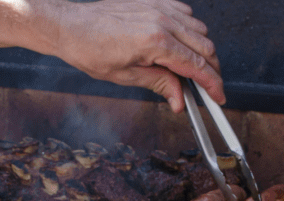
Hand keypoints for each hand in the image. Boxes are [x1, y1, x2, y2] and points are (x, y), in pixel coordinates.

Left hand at [55, 0, 223, 111]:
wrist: (73, 27)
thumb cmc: (91, 51)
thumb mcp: (124, 76)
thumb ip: (158, 84)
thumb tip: (179, 100)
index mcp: (156, 42)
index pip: (196, 66)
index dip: (211, 84)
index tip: (218, 97)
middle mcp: (164, 20)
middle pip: (205, 47)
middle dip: (211, 70)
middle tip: (208, 89)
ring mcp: (162, 7)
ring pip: (199, 31)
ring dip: (202, 52)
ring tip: (192, 72)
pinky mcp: (158, 1)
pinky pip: (187, 16)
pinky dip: (190, 33)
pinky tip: (180, 47)